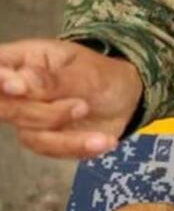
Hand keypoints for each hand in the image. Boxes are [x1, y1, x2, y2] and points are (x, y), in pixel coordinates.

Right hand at [0, 39, 143, 158]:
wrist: (125, 99)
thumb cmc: (102, 76)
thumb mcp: (88, 72)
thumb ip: (55, 80)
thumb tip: (18, 83)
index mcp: (22, 61)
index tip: (16, 87)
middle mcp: (17, 91)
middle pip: (5, 107)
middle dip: (42, 112)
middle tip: (81, 105)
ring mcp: (28, 117)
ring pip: (29, 133)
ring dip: (66, 130)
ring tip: (93, 115)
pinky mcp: (44, 139)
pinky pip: (51, 149)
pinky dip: (78, 146)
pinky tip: (103, 141)